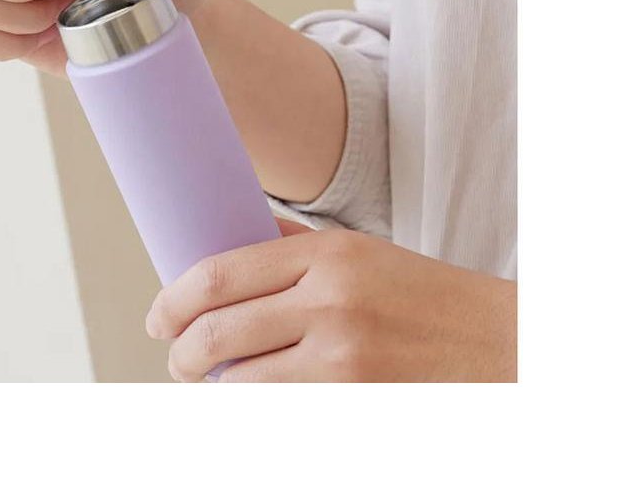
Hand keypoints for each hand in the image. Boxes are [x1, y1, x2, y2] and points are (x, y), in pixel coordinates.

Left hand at [146, 219, 516, 381]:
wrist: (500, 345)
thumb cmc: (420, 295)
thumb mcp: (358, 253)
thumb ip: (289, 247)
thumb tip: (220, 245)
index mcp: (327, 253)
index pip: (219, 274)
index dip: (173, 300)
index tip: (159, 316)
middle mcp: (332, 302)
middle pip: (217, 333)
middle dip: (178, 353)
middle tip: (173, 357)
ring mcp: (345, 360)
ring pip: (239, 383)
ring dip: (212, 386)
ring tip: (209, 379)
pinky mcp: (356, 405)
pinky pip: (276, 412)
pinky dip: (250, 407)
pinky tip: (249, 396)